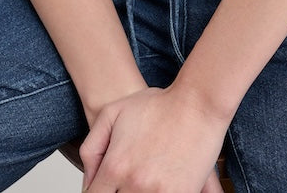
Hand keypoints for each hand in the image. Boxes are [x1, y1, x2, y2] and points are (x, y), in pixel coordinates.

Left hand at [80, 84, 227, 192]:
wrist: (198, 102)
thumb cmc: (158, 104)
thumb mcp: (112, 112)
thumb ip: (92, 148)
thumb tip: (88, 181)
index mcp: (115, 167)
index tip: (107, 188)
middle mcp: (134, 184)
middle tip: (127, 182)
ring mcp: (159, 192)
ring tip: (144, 182)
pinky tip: (160, 186)